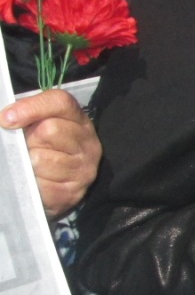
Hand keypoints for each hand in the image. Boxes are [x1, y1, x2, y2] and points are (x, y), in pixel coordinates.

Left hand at [1, 90, 100, 218]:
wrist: (62, 185)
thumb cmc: (45, 148)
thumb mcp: (40, 125)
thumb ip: (27, 116)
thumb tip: (5, 119)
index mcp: (79, 120)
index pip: (60, 102)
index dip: (32, 107)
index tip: (5, 119)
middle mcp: (87, 142)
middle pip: (50, 130)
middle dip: (30, 139)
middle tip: (28, 147)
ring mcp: (84, 168)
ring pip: (41, 159)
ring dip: (28, 163)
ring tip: (33, 165)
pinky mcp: (73, 192)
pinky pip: (42, 184)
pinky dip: (32, 183)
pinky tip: (37, 180)